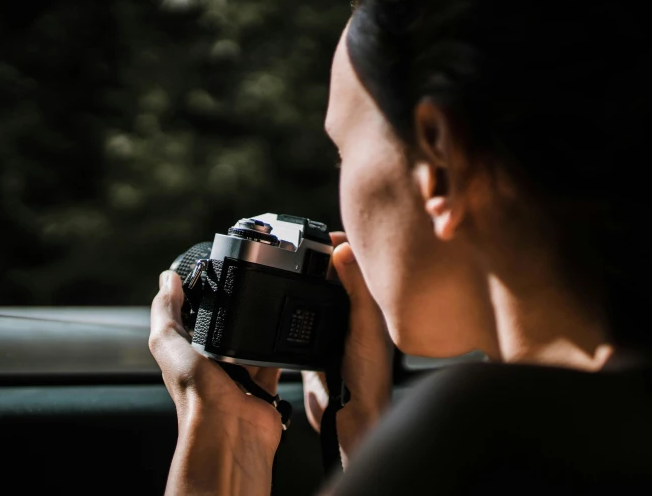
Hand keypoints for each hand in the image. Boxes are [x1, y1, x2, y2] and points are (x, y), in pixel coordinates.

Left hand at [149, 270, 281, 494]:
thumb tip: (167, 280)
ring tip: (265, 307)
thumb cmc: (196, 397)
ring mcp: (240, 376)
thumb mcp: (168, 344)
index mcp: (187, 354)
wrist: (230, 433)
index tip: (212, 273)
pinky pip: (274, 360)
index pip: (193, 318)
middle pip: (226, 329)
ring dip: (258, 329)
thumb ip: (165, 312)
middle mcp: (212, 366)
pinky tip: (281, 334)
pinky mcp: (264, 385)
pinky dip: (278, 349)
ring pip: (251, 342)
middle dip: (235, 312)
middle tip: (245, 287)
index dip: (200, 297)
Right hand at [303, 232, 393, 463]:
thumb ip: (357, 288)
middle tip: (295, 245)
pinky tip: (281, 298)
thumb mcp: (364, 326)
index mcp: (368, 303)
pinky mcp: (312, 342)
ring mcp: (331, 326)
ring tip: (286, 263)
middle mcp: (351, 311)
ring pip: (314, 292)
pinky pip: (298, 316)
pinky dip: (291, 303)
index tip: (316, 235)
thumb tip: (344, 248)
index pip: (352, 260)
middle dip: (316, 257)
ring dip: (302, 278)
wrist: (348, 417)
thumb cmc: (370, 376)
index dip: (336, 243)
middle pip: (330, 272)